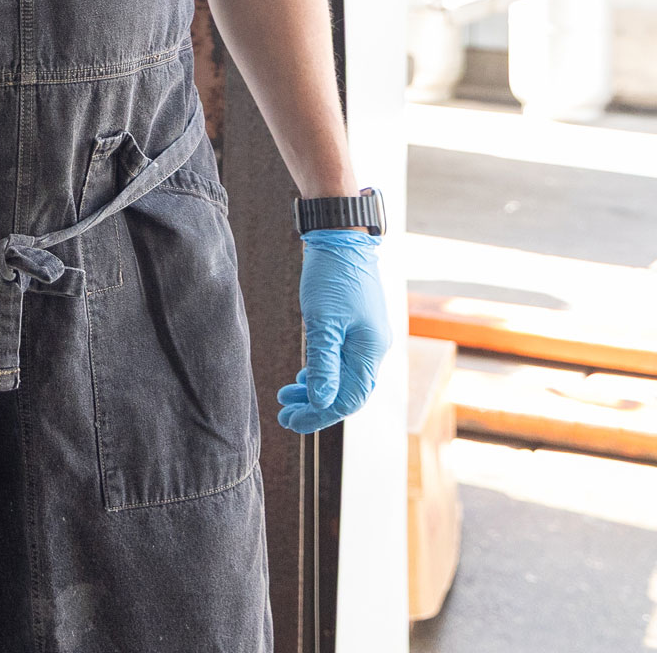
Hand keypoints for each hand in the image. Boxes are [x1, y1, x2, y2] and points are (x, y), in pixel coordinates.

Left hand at [276, 229, 389, 433]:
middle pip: (347, 391)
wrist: (341, 236)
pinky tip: (305, 374)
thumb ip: (323, 363)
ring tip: (287, 395)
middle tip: (284, 413)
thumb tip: (322, 402)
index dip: (319, 414)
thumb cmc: (332, 275)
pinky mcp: (355, 324)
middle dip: (315, 405)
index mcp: (370, 350)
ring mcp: (365, 336)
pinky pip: (342, 359)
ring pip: (343, 375)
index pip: (349, 398)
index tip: (291, 421)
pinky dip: (322, 370)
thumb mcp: (323, 320)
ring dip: (316, 388)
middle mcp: (372, 348)